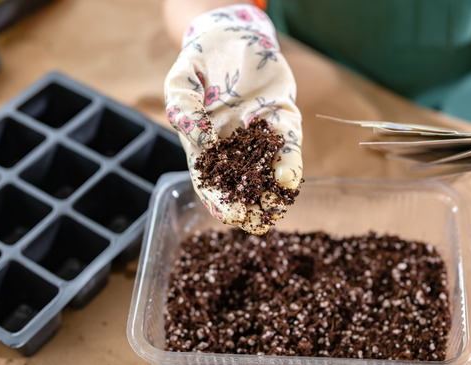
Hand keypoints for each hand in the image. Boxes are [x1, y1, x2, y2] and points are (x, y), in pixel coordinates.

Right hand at [164, 4, 301, 233]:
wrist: (230, 35)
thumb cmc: (199, 62)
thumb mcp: (181, 82)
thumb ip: (184, 110)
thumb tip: (202, 143)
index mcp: (207, 148)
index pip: (212, 183)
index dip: (220, 201)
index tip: (228, 215)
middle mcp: (236, 148)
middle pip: (244, 185)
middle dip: (251, 206)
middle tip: (257, 222)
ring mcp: (262, 137)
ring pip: (269, 172)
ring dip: (273, 192)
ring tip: (275, 207)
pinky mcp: (285, 121)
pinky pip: (289, 146)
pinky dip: (290, 162)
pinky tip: (289, 178)